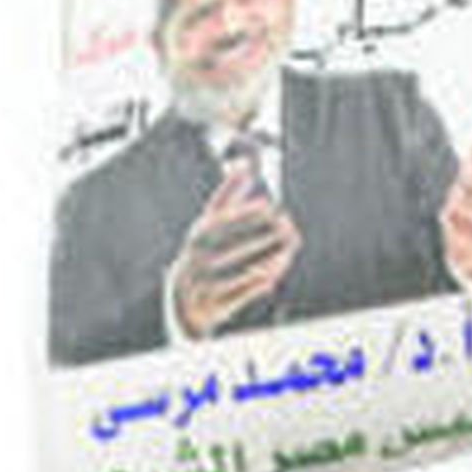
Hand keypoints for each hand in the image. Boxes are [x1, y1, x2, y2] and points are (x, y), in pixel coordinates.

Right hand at [171, 162, 300, 335]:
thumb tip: (245, 163)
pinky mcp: (209, 308)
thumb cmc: (204, 256)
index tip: (268, 205)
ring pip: (235, 272)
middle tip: (287, 226)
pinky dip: (254, 286)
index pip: (218, 223)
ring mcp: (200, 286)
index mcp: (196, 238)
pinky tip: (275, 276)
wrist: (183, 304)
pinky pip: (234, 296)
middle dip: (260, 236)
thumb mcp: (210, 226)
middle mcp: (194, 260)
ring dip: (263, 260)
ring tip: (288, 251)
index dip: (243, 213)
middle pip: (229, 246)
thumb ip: (227, 196)